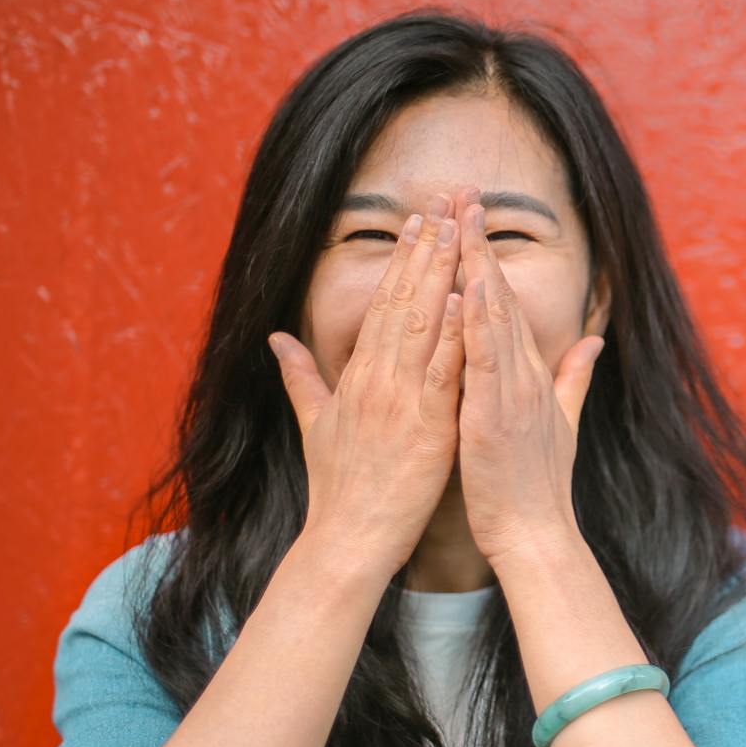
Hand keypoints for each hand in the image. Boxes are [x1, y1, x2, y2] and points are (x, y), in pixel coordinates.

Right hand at [267, 197, 466, 579]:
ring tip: (457, 234)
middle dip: (425, 253)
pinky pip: (444, 373)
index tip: (418, 224)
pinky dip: (455, 335)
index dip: (402, 263)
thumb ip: (300, 377)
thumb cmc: (338, 487)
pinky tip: (468, 300)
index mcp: (357, 377)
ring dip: (441, 277)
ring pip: (423, 327)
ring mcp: (401, 401)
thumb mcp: (314, 424)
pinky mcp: (426, 427)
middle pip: (404, 303)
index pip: (383, 306)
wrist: (347, 539)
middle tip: (444, 207)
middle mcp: (377, 380)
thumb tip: (277, 339)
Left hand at [456, 189, 606, 562]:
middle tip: (464, 194)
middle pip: (499, 296)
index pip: (506, 305)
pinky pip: (484, 359)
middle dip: (479, 244)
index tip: (472, 218)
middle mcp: (524, 375)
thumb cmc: (538, 486)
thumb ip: (576, 377)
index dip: (489, 258)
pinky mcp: (494, 414)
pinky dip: (476, 321)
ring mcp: (512, 392)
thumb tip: (594, 340)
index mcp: (530, 375)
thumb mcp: (562, 423)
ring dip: (476, 266)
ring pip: (493, 316)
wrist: (538, 534)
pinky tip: (465, 286)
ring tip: (462, 221)